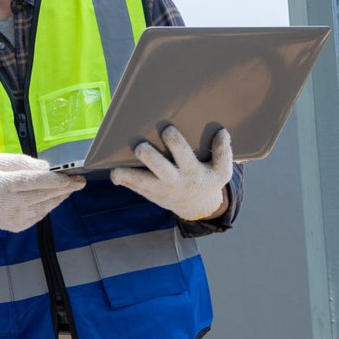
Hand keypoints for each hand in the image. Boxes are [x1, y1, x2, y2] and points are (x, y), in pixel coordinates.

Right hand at [0, 153, 84, 232]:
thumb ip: (21, 161)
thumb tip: (46, 167)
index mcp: (2, 184)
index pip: (32, 181)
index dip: (53, 179)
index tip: (70, 176)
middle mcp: (9, 203)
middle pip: (42, 195)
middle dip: (64, 188)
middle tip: (80, 181)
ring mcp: (15, 217)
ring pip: (44, 206)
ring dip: (60, 197)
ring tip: (71, 187)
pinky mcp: (19, 226)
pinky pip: (39, 214)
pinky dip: (49, 204)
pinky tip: (56, 196)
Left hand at [111, 126, 232, 221]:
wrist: (198, 209)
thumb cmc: (207, 182)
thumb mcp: (222, 172)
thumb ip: (224, 153)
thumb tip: (223, 132)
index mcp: (192, 172)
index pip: (184, 155)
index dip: (175, 142)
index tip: (167, 129)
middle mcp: (174, 180)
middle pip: (160, 169)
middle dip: (150, 157)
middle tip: (140, 147)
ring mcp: (160, 188)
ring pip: (142, 183)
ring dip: (129, 176)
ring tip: (117, 170)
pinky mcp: (150, 193)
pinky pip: (135, 188)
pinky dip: (124, 181)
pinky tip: (115, 174)